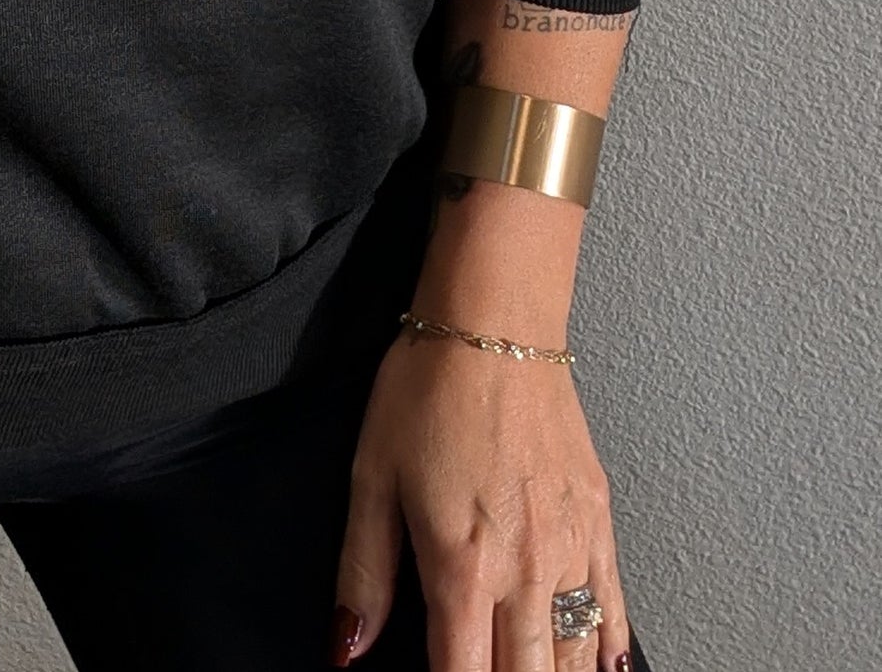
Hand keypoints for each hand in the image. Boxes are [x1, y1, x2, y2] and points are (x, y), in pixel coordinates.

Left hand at [331, 330, 631, 671]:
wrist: (494, 325)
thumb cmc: (428, 388)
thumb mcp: (370, 476)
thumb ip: (362, 574)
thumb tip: (346, 646)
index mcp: (461, 565)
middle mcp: (524, 570)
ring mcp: (571, 549)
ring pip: (575, 660)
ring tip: (527, 671)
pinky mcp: (599, 524)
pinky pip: (615, 613)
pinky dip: (607, 653)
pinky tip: (598, 669)